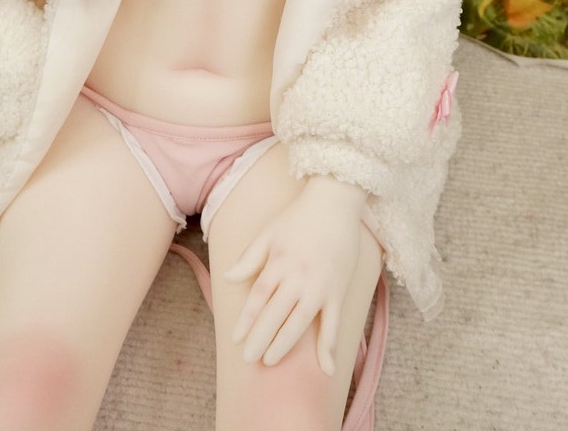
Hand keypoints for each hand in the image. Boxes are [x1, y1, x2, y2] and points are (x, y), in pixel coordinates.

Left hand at [224, 177, 365, 373]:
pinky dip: (329, 346)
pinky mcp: (338, 290)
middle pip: (275, 313)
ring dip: (285, 344)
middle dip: (261, 338)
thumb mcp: (269, 232)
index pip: (258, 297)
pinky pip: (333, 322)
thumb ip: (250, 258)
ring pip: (300, 322)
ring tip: (270, 360)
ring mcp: (320, 285)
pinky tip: (326, 367)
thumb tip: (228, 277)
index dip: (247, 319)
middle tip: (249, 359)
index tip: (236, 339)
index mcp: (279, 262)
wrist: (335, 200)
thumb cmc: (299, 215)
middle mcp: (298, 276)